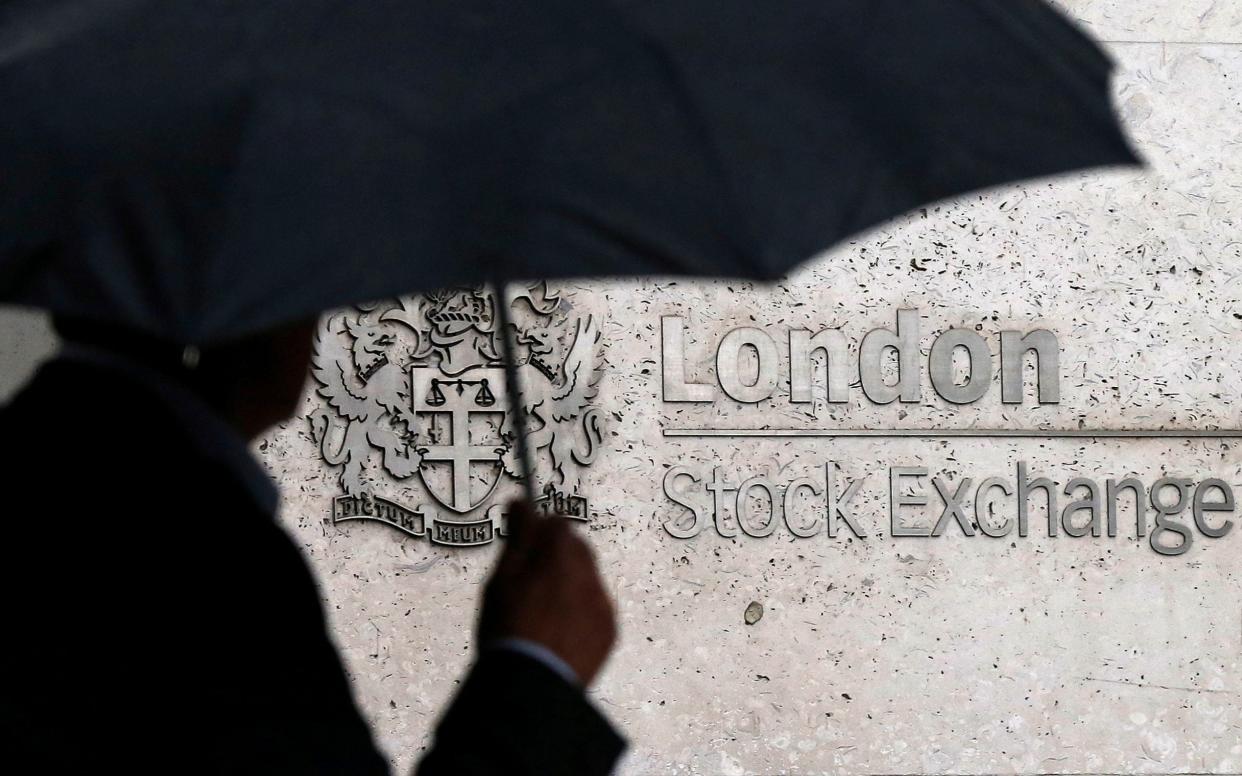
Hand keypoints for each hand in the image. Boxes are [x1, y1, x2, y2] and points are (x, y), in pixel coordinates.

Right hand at [478, 501, 616, 686]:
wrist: (530, 687)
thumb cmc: (508, 631)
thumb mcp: (500, 578)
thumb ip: (518, 537)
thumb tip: (521, 503)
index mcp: (561, 555)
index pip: (556, 524)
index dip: (538, 531)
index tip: (524, 542)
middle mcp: (589, 575)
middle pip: (577, 548)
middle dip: (557, 555)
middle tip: (530, 578)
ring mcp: (602, 604)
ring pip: (588, 578)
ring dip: (570, 583)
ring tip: (543, 610)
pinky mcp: (609, 631)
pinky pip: (596, 607)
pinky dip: (581, 610)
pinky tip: (558, 629)